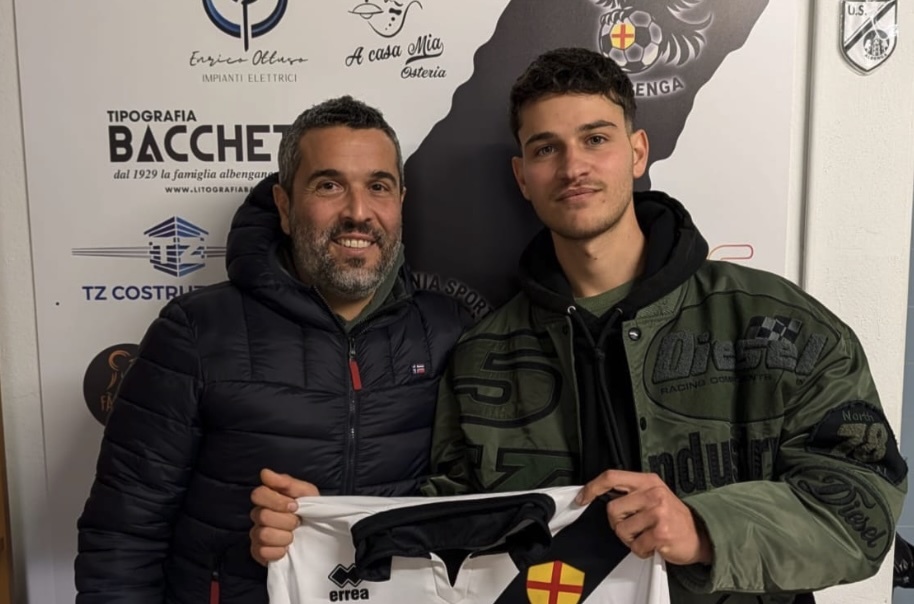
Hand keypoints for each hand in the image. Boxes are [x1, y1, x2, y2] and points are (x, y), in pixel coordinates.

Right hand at [249, 468, 319, 565]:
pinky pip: (262, 552)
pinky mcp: (258, 552)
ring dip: (284, 537)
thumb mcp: (306, 493)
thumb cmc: (310, 510)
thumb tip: (265, 472)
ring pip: (264, 535)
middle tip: (298, 523)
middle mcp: (258, 515)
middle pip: (263, 516)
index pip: (258, 494)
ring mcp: (256, 534)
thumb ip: (287, 482)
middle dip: (287, 521)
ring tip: (293, 536)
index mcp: (268, 498)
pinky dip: (278, 552)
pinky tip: (286, 549)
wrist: (318, 535)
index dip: (277, 501)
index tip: (294, 506)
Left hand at [576, 470, 712, 565]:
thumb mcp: (654, 495)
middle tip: (634, 528)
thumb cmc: (673, 517)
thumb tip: (600, 495)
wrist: (701, 536)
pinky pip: (635, 546)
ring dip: (631, 539)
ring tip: (646, 536)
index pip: (612, 477)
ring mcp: (658, 513)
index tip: (581, 499)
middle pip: (612, 509)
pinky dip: (641, 551)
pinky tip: (653, 545)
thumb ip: (631, 493)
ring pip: (622, 530)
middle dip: (617, 524)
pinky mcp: (661, 533)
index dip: (592, 487)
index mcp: (648, 481)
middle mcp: (653, 493)